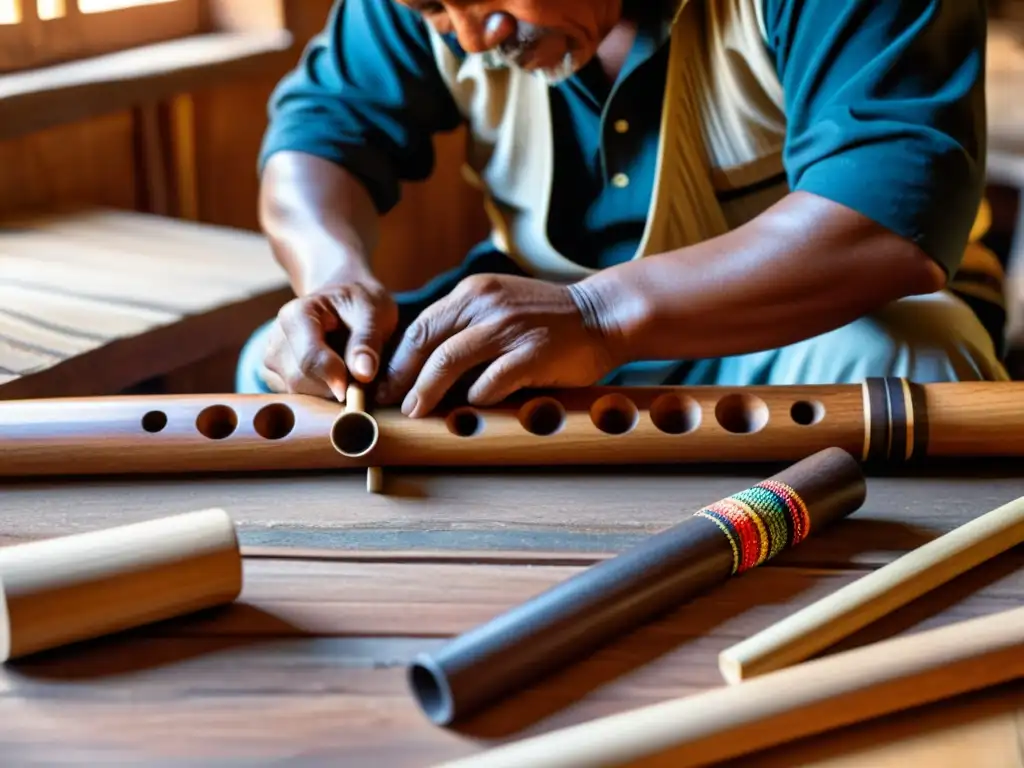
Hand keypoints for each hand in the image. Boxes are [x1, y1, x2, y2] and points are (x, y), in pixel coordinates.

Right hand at [260, 279, 397, 400]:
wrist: (344, 299)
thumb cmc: (360, 304)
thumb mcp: (373, 313)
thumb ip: (367, 342)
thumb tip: (363, 374)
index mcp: (296, 314)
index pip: (309, 358)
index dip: (333, 377)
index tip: (356, 389)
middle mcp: (277, 337)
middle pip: (301, 380)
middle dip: (333, 387)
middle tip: (361, 379)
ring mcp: (273, 359)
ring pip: (298, 393)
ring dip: (327, 392)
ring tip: (348, 371)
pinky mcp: (276, 376)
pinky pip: (298, 397)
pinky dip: (320, 395)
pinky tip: (335, 377)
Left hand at [376, 274, 620, 415]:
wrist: (604, 314)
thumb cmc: (550, 321)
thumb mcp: (501, 308)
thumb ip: (467, 327)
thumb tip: (426, 368)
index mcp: (474, 292)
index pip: (422, 326)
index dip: (398, 359)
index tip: (386, 384)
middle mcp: (486, 304)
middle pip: (426, 342)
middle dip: (402, 377)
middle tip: (390, 402)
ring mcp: (509, 328)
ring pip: (448, 361)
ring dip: (426, 392)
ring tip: (416, 412)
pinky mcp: (532, 353)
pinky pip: (490, 381)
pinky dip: (475, 399)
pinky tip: (470, 409)